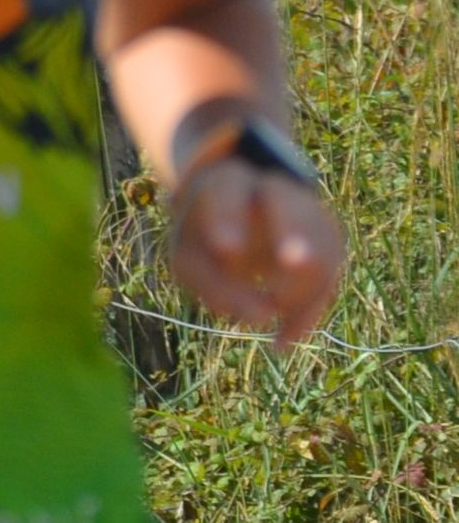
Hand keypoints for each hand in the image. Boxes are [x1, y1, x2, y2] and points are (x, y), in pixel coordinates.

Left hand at [169, 154, 345, 350]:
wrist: (234, 215)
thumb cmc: (203, 238)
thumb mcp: (189, 259)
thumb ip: (211, 284)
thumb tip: (260, 318)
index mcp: (227, 183)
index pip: (227, 190)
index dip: (227, 217)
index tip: (226, 250)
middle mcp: (273, 189)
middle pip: (289, 204)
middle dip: (292, 231)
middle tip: (294, 262)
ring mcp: (308, 210)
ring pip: (320, 246)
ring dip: (304, 293)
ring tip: (276, 334)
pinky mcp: (329, 236)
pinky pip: (331, 272)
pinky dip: (311, 310)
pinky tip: (284, 339)